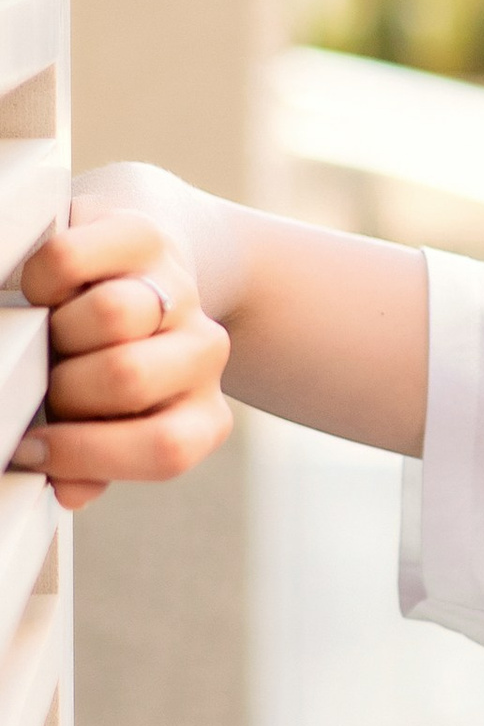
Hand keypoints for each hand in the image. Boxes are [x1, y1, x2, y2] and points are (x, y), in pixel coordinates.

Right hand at [18, 207, 233, 510]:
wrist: (134, 274)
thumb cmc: (98, 373)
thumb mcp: (99, 430)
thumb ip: (89, 465)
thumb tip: (67, 489)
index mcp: (203, 415)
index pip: (165, 450)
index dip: (85, 454)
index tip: (34, 450)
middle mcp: (206, 353)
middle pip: (126, 376)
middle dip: (64, 387)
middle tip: (45, 381)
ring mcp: (179, 290)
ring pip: (108, 314)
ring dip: (55, 330)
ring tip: (48, 333)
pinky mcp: (141, 235)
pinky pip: (70, 259)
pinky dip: (38, 280)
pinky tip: (39, 291)